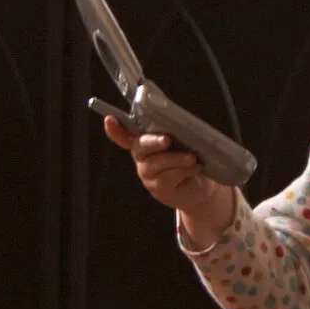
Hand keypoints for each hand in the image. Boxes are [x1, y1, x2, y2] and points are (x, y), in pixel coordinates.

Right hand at [102, 116, 232, 244]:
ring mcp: (148, 175)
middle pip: (139, 147)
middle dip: (152, 142)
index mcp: (146, 142)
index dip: (115, 129)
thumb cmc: (190, 159)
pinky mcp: (159, 189)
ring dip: (176, 159)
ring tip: (192, 158)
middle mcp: (142, 158)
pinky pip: (168, 177)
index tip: (109, 119)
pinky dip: (184, 170)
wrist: (200, 188)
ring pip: (156, 163)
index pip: (125, 135)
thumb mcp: (184, 144)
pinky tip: (195, 167)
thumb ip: (176, 134)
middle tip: (166, 140)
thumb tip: (181, 127)